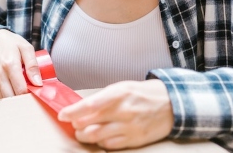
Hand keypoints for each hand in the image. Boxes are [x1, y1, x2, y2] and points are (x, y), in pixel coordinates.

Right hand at [0, 29, 41, 97]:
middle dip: (22, 97)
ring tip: (21, 88)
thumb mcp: (26, 48)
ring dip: (14, 96)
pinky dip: (7, 92)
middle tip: (30, 91)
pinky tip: (12, 85)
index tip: (35, 90)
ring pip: (4, 97)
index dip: (30, 93)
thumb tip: (38, 83)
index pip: (21, 90)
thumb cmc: (11, 42)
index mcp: (10, 64)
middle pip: (12, 97)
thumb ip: (33, 65)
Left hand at [57, 79, 173, 149]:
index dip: (72, 112)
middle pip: (89, 124)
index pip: (89, 105)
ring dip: (85, 136)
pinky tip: (100, 137)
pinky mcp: (134, 139)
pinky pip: (109, 145)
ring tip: (83, 132)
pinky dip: (100, 142)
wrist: (170, 104)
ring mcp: (129, 127)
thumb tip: (80, 108)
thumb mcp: (121, 87)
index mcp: (119, 94)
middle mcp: (123, 111)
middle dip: (76, 126)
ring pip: (96, 137)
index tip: (63, 115)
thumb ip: (102, 98)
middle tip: (74, 123)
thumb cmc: (143, 94)